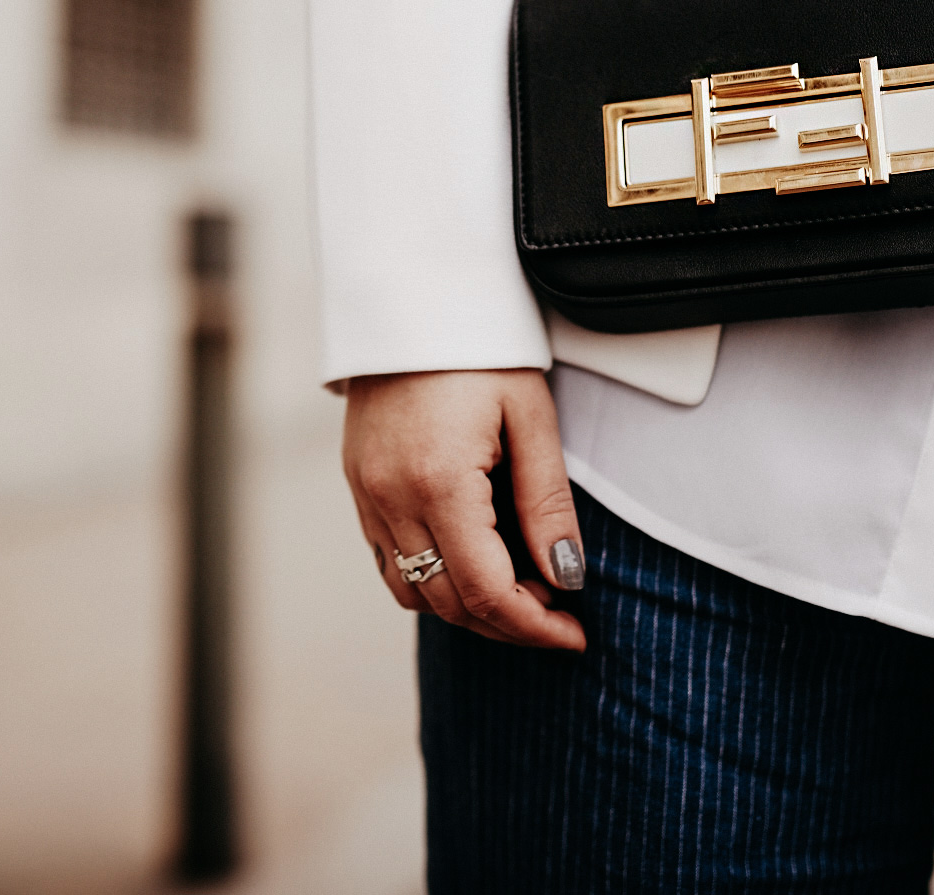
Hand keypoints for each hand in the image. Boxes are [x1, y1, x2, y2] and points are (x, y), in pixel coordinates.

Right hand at [342, 369, 586, 650]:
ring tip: (520, 592)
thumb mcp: (530, 417)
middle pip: (448, 602)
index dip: (534, 626)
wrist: (408, 300)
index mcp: (439, 481)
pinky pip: (390, 562)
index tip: (575, 634)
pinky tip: (474, 561)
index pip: (486, 590)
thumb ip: (546, 503)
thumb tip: (566, 578)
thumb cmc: (481, 350)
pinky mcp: (358, 486)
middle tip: (558, 617)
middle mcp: (391, 498)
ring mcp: (366, 495)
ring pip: (413, 592)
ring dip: (467, 607)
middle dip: (508, 624)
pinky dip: (432, 580)